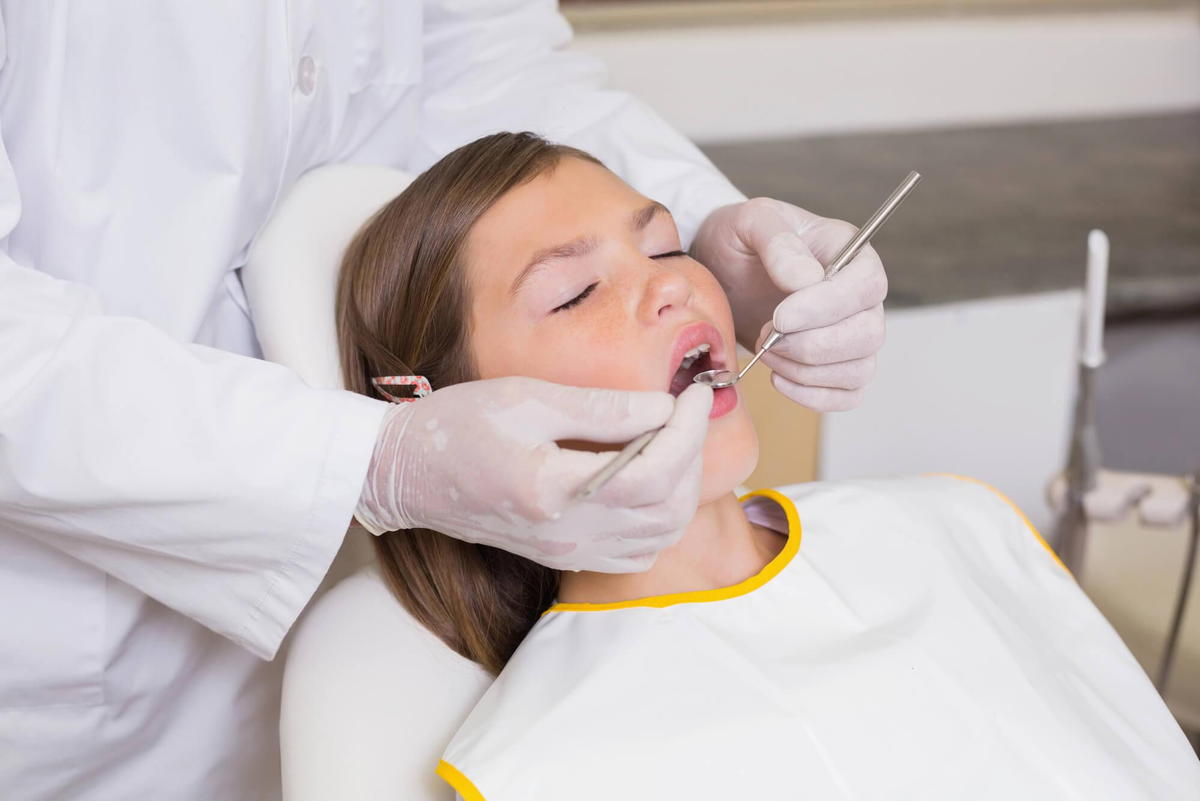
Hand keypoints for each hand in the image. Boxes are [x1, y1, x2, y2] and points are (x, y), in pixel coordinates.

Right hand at [355, 377, 713, 572]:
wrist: (406, 475)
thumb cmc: (457, 425)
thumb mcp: (527, 399)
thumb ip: (601, 408)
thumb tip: (665, 407)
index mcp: (553, 490)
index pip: (652, 473)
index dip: (688, 432)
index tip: (695, 393)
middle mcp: (566, 533)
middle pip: (666, 509)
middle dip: (692, 454)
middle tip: (689, 410)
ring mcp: (566, 551)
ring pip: (660, 537)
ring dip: (682, 488)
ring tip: (673, 440)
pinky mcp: (564, 556)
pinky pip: (636, 553)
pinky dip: (660, 519)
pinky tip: (651, 479)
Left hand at [690, 198, 886, 410]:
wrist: (722, 273)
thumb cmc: (740, 242)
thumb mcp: (749, 222)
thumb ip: (778, 241)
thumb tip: (807, 280)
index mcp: (850, 253)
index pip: (866, 285)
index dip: (827, 307)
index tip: (780, 316)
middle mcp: (861, 297)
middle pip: (868, 334)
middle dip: (811, 345)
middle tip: (765, 335)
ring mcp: (852, 335)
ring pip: (858, 370)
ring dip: (807, 371)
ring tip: (766, 352)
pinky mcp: (835, 367)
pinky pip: (846, 395)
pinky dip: (812, 395)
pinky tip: (778, 377)